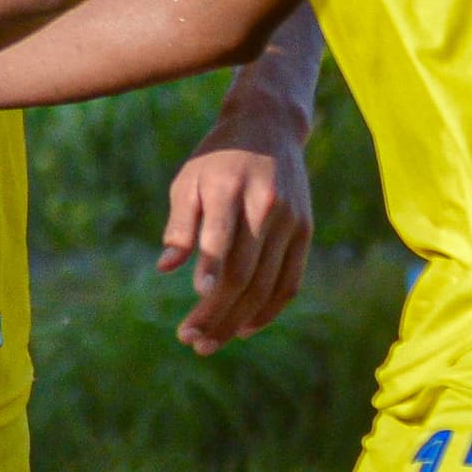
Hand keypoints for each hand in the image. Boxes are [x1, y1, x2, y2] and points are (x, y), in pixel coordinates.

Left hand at [159, 107, 313, 354]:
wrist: (269, 128)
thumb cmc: (217, 159)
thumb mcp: (189, 179)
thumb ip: (179, 222)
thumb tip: (166, 266)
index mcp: (229, 189)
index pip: (221, 238)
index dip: (209, 269)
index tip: (194, 298)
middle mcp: (264, 206)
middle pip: (243, 272)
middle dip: (216, 312)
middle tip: (190, 341)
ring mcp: (290, 221)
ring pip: (266, 284)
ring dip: (238, 319)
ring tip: (209, 343)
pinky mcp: (304, 232)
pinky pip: (290, 281)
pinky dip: (269, 309)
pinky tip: (244, 328)